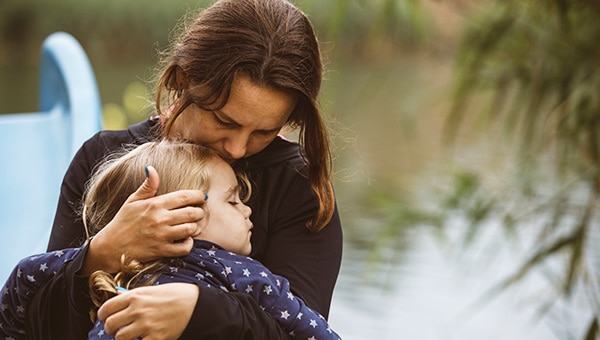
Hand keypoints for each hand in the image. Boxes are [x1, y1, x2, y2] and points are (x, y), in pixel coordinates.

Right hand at [83, 165, 206, 273]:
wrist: (110, 247)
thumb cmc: (123, 222)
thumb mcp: (132, 201)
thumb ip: (147, 186)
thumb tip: (151, 168)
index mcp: (154, 204)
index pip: (185, 196)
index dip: (198, 196)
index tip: (202, 197)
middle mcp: (160, 219)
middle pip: (192, 213)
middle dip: (199, 212)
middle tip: (197, 212)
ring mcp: (161, 236)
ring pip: (190, 229)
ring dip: (194, 227)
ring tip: (191, 225)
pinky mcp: (162, 251)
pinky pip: (185, 248)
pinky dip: (189, 244)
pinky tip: (184, 239)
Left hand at [97, 283, 198, 339]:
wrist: (196, 304)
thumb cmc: (176, 295)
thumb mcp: (153, 290)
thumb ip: (134, 297)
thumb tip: (118, 300)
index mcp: (135, 296)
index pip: (106, 308)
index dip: (103, 315)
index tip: (106, 318)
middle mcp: (137, 310)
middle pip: (110, 325)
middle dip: (111, 328)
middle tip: (116, 329)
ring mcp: (146, 325)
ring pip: (120, 338)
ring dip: (123, 338)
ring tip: (131, 335)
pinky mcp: (155, 338)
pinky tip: (144, 337)